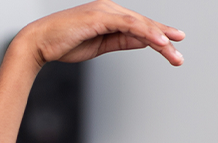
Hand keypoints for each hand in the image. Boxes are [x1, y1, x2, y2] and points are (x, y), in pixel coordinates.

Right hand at [18, 1, 182, 69]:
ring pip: (140, 25)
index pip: (139, 27)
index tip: (173, 47)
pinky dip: (146, 33)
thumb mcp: (98, 46)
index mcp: (109, 16)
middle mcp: (111, 9)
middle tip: (179, 57)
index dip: (158, 36)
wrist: (38, 42)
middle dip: (164, 40)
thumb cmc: (63, 45)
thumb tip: (140, 42)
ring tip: (173, 52)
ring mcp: (106, 11)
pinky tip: (159, 43)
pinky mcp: (101, 17)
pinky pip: (129, 25)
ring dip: (159, 39)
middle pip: (144, 25)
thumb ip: (119, 41)